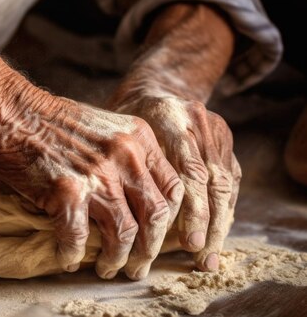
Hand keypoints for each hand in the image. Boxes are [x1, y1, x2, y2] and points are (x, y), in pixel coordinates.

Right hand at [0, 81, 183, 279]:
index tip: (157, 237)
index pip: (173, 188)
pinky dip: (73, 255)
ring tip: (107, 269)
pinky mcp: (66, 191)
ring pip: (124, 234)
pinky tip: (67, 260)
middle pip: (155, 216)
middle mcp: (125, 155)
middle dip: (150, 249)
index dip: (169, 221)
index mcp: (137, 137)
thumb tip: (133, 194)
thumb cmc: (46, 117)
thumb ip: (123, 154)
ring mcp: (97, 174)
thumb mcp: (101, 125)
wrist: (6, 108)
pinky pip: (78, 238)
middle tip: (138, 266)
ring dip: (116, 259)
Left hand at [111, 94, 240, 270]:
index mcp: (167, 115)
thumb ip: (120, 165)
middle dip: (208, 223)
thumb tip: (111, 219)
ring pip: (226, 182)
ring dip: (219, 223)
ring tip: (208, 256)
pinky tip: (214, 233)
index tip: (187, 243)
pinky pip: (231, 177)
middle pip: (212, 179)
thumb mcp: (114, 132)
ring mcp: (215, 127)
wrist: (155, 85)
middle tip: (199, 257)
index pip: (188, 169)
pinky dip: (224, 208)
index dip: (192, 210)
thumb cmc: (122, 116)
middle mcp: (196, 119)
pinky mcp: (225, 138)